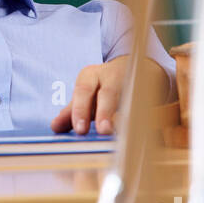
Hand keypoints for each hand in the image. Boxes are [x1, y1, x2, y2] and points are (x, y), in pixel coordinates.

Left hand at [50, 56, 165, 134]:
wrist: (136, 69)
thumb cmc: (104, 88)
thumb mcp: (86, 96)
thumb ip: (71, 112)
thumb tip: (55, 127)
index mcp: (90, 76)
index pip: (83, 91)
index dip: (80, 110)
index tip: (80, 130)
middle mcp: (111, 76)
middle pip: (108, 93)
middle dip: (105, 112)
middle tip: (103, 130)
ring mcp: (131, 81)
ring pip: (129, 98)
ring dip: (127, 116)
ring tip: (123, 133)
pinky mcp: (148, 90)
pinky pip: (145, 104)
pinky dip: (141, 118)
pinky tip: (138, 131)